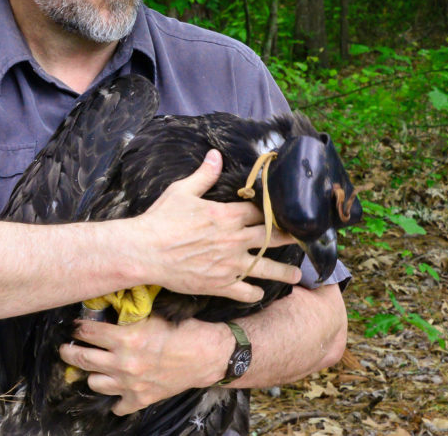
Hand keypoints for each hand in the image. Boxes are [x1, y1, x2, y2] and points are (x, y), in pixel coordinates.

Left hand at [59, 314, 227, 414]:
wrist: (207, 355)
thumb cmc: (182, 329)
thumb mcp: (152, 315)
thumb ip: (128, 316)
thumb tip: (106, 307)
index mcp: (126, 338)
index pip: (88, 332)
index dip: (78, 327)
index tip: (75, 326)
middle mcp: (124, 362)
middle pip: (82, 358)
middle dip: (69, 352)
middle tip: (65, 348)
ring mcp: (131, 384)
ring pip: (94, 383)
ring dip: (91, 374)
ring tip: (92, 367)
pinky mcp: (141, 399)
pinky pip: (118, 406)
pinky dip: (115, 400)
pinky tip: (117, 390)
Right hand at [133, 149, 301, 302]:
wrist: (145, 251)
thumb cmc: (161, 219)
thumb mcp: (182, 191)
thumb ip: (204, 175)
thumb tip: (215, 154)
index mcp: (227, 215)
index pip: (260, 212)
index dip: (273, 212)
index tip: (284, 213)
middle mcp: (234, 240)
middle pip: (271, 238)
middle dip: (289, 238)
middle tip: (302, 240)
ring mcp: (229, 264)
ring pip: (265, 268)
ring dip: (283, 272)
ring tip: (296, 276)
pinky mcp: (219, 284)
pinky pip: (244, 291)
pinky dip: (253, 292)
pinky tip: (259, 292)